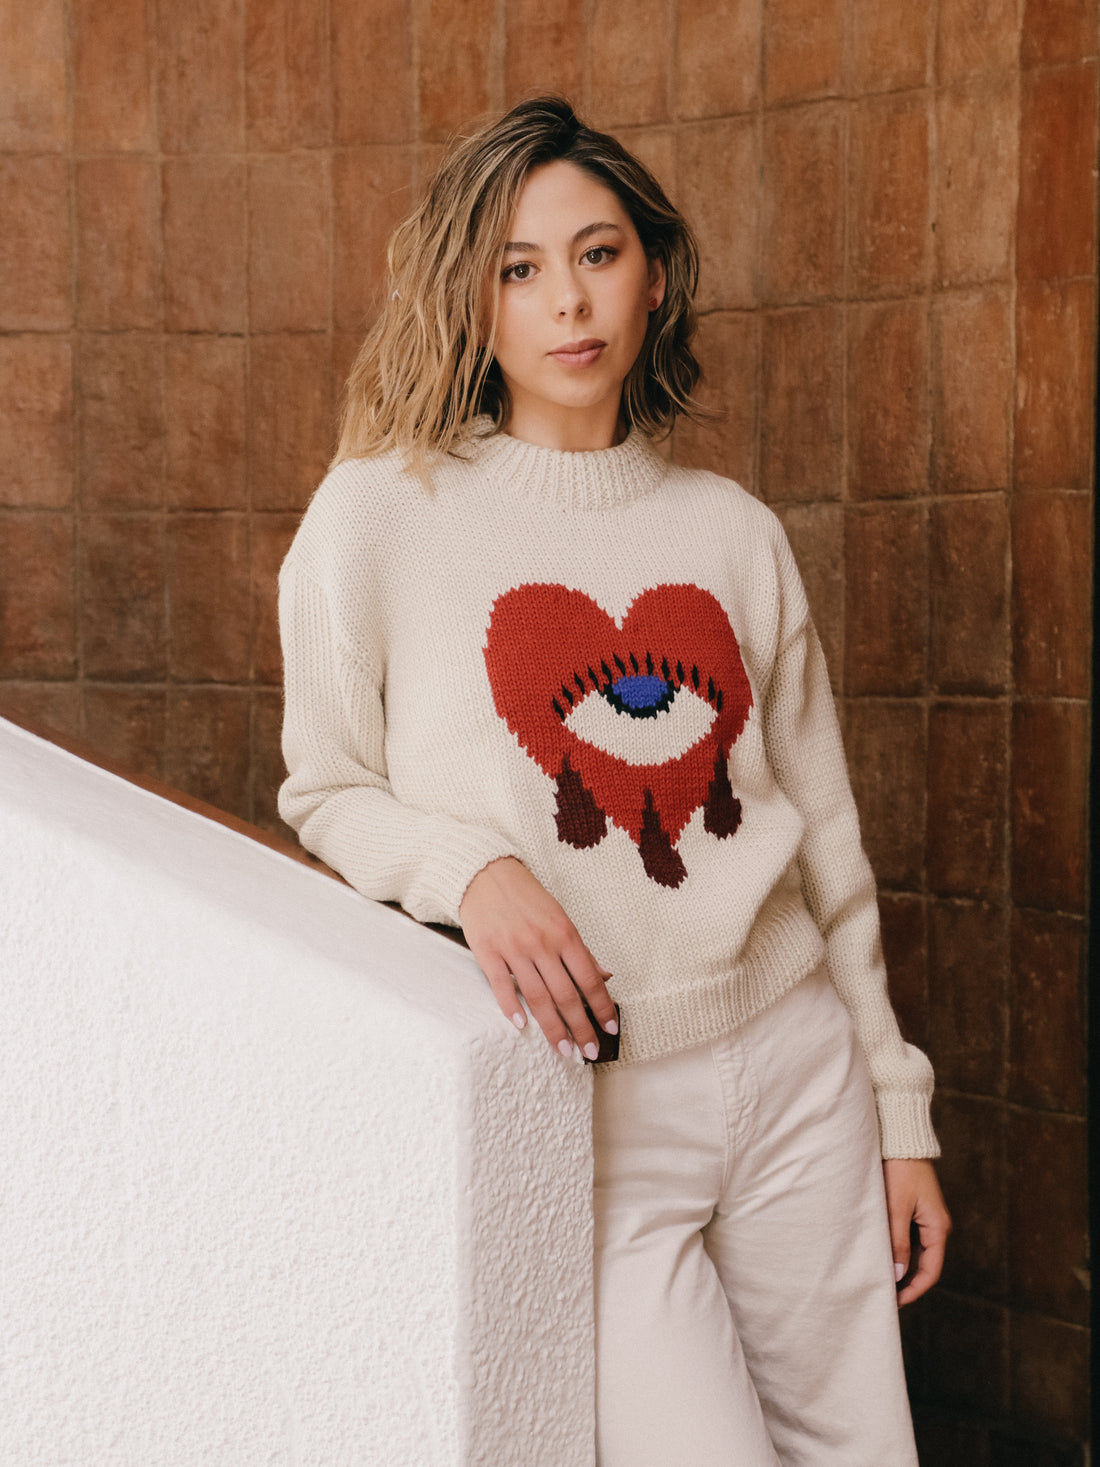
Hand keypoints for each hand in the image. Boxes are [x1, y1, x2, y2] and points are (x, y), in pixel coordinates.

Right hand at [459, 857, 617, 1060]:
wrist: (485, 874)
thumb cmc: (526, 897)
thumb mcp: (560, 917)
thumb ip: (581, 950)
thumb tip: (605, 975)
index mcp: (564, 933)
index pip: (589, 978)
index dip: (602, 1006)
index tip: (610, 1029)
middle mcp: (542, 942)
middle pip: (566, 994)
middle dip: (581, 1027)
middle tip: (589, 1053)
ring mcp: (514, 948)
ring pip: (537, 996)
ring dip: (553, 1028)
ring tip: (564, 1050)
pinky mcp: (487, 951)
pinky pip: (502, 986)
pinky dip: (513, 1008)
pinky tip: (523, 1026)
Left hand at [882, 1158, 950, 1305]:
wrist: (901, 1138)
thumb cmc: (899, 1170)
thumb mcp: (896, 1208)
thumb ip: (898, 1242)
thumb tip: (899, 1276)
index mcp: (938, 1227)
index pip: (930, 1271)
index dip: (914, 1290)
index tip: (895, 1303)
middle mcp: (937, 1226)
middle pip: (925, 1264)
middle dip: (907, 1282)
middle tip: (884, 1295)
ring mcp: (927, 1218)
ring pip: (917, 1252)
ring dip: (902, 1267)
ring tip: (881, 1279)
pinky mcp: (917, 1210)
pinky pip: (911, 1238)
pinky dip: (899, 1250)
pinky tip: (883, 1256)